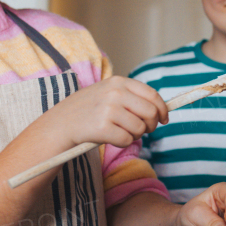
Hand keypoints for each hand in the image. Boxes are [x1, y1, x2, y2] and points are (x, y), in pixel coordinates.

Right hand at [43, 77, 168, 148]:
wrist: (61, 123)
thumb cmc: (89, 110)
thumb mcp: (109, 92)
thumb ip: (133, 97)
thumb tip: (162, 110)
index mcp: (119, 82)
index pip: (153, 96)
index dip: (162, 109)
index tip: (164, 119)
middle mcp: (115, 93)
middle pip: (150, 113)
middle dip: (151, 125)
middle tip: (142, 130)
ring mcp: (108, 110)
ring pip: (140, 129)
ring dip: (135, 135)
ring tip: (121, 132)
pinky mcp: (102, 128)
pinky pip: (127, 140)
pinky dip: (123, 143)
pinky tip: (111, 138)